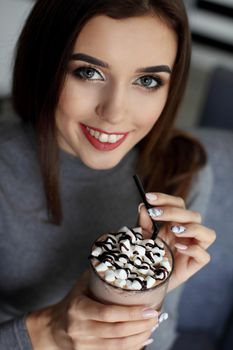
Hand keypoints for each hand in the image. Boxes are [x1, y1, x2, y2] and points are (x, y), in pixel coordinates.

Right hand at [26, 270, 157, 349]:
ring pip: (118, 346)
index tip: (149, 309)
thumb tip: (122, 257)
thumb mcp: (81, 285)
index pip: (108, 313)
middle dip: (140, 326)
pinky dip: (132, 348)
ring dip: (139, 338)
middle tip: (155, 317)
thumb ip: (100, 274)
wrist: (53, 328)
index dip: (131, 313)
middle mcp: (80, 329)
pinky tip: (143, 339)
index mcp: (79, 308)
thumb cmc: (73, 302)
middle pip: (116, 331)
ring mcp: (83, 345)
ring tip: (152, 327)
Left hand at [138, 192, 215, 291]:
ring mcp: (193, 249)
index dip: (165, 198)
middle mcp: (187, 234)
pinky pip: (204, 256)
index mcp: (175, 223)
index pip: (178, 204)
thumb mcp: (142, 237)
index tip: (149, 197)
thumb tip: (142, 206)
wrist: (145, 280)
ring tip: (173, 230)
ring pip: (208, 233)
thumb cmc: (146, 256)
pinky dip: (193, 249)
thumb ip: (143, 222)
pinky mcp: (194, 265)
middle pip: (193, 215)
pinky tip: (178, 247)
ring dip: (191, 228)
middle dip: (173, 211)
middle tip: (154, 213)